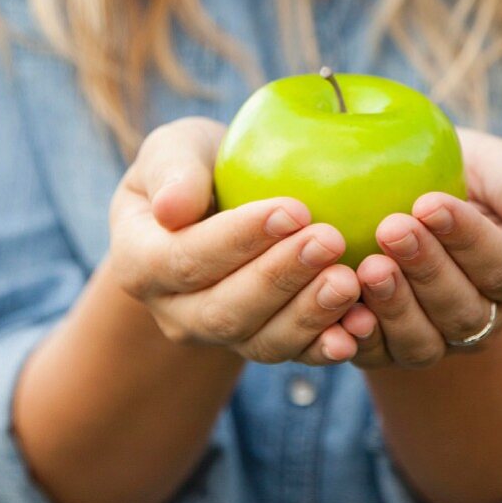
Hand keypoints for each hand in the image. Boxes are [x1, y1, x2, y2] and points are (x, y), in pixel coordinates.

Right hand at [108, 117, 362, 365]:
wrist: (221, 199)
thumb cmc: (197, 164)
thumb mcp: (176, 148)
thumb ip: (171, 170)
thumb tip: (172, 209)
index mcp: (140, 261)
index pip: (185, 259)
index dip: (238, 240)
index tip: (294, 209)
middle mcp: (174, 311)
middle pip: (225, 310)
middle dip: (281, 278)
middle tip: (330, 242)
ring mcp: (218, 335)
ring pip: (261, 341)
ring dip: (309, 315)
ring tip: (350, 282)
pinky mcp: (261, 342)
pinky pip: (293, 355)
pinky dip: (327, 346)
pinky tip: (362, 327)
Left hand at [338, 129, 501, 369]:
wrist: (392, 190)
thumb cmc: (453, 170)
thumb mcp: (493, 167)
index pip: (501, 264)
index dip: (466, 238)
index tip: (430, 204)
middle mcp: (484, 317)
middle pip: (462, 308)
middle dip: (427, 269)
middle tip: (392, 228)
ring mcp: (436, 339)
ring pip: (423, 341)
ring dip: (395, 306)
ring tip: (368, 266)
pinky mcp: (387, 350)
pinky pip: (375, 356)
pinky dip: (358, 339)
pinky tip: (341, 312)